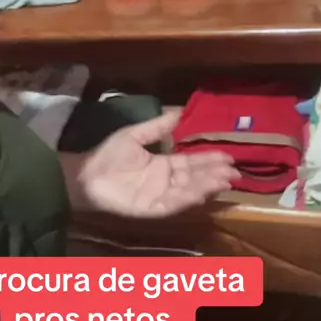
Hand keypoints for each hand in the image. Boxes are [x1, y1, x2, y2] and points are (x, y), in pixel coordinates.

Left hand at [77, 112, 238, 217]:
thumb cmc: (107, 156)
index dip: (208, 159)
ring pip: (188, 191)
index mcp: (162, 165)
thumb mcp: (134, 135)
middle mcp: (165, 182)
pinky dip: (187, 198)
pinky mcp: (151, 209)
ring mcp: (159, 196)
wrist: (85, 175)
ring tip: (225, 179)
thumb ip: (157, 127)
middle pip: (194, 177)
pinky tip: (201, 192)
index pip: (190, 162)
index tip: (228, 155)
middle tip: (235, 170)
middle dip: (214, 174)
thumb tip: (178, 111)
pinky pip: (173, 204)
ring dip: (206, 186)